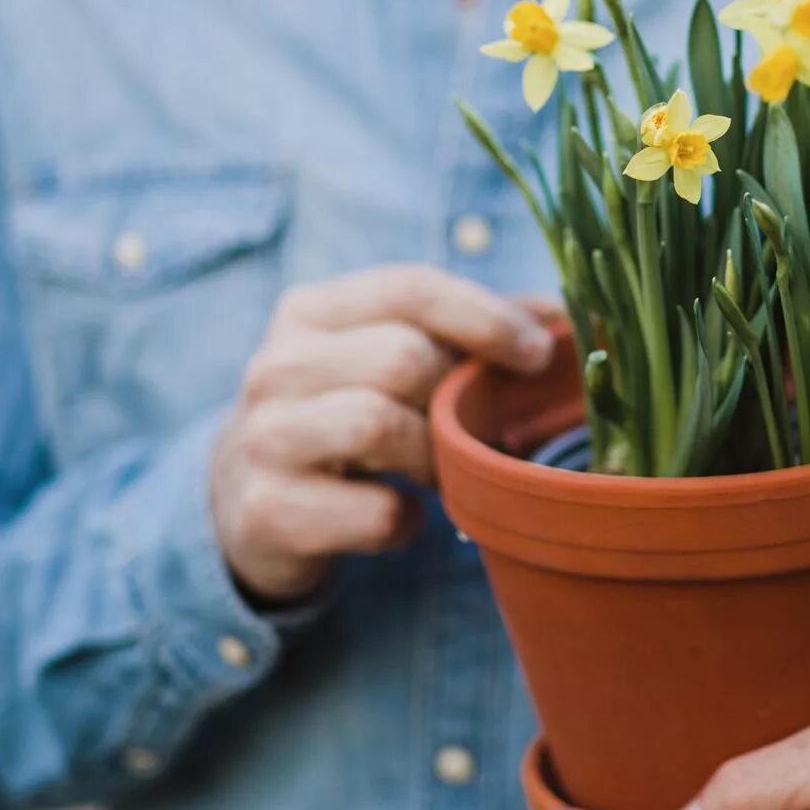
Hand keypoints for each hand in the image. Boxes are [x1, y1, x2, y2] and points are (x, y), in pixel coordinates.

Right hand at [211, 264, 552, 601]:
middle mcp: (275, 366)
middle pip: (400, 358)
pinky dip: (405, 521)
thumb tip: (562, 317)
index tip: (538, 353)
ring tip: (441, 473)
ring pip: (378, 425)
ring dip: (434, 459)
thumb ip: (469, 331)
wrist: (246, 506)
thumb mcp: (387, 359)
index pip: (408, 288)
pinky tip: (400, 518)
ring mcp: (263, 439)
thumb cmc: (344, 417)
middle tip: (480, 432)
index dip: (485, 316)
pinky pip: (373, 512)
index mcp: (310, 311)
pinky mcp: (268, 512)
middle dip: (456, 399)